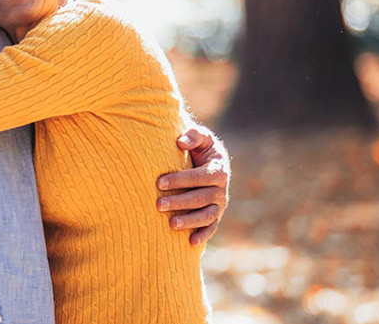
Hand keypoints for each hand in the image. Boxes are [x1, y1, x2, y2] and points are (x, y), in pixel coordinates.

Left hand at [156, 125, 229, 245]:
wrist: (208, 160)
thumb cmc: (199, 147)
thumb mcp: (200, 137)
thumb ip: (193, 136)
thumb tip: (180, 142)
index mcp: (218, 170)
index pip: (199, 177)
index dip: (180, 180)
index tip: (159, 183)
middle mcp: (221, 189)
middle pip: (200, 198)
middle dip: (179, 202)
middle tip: (158, 204)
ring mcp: (219, 204)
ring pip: (206, 215)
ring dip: (190, 221)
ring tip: (171, 224)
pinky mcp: (215, 215)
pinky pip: (211, 227)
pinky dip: (203, 235)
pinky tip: (190, 242)